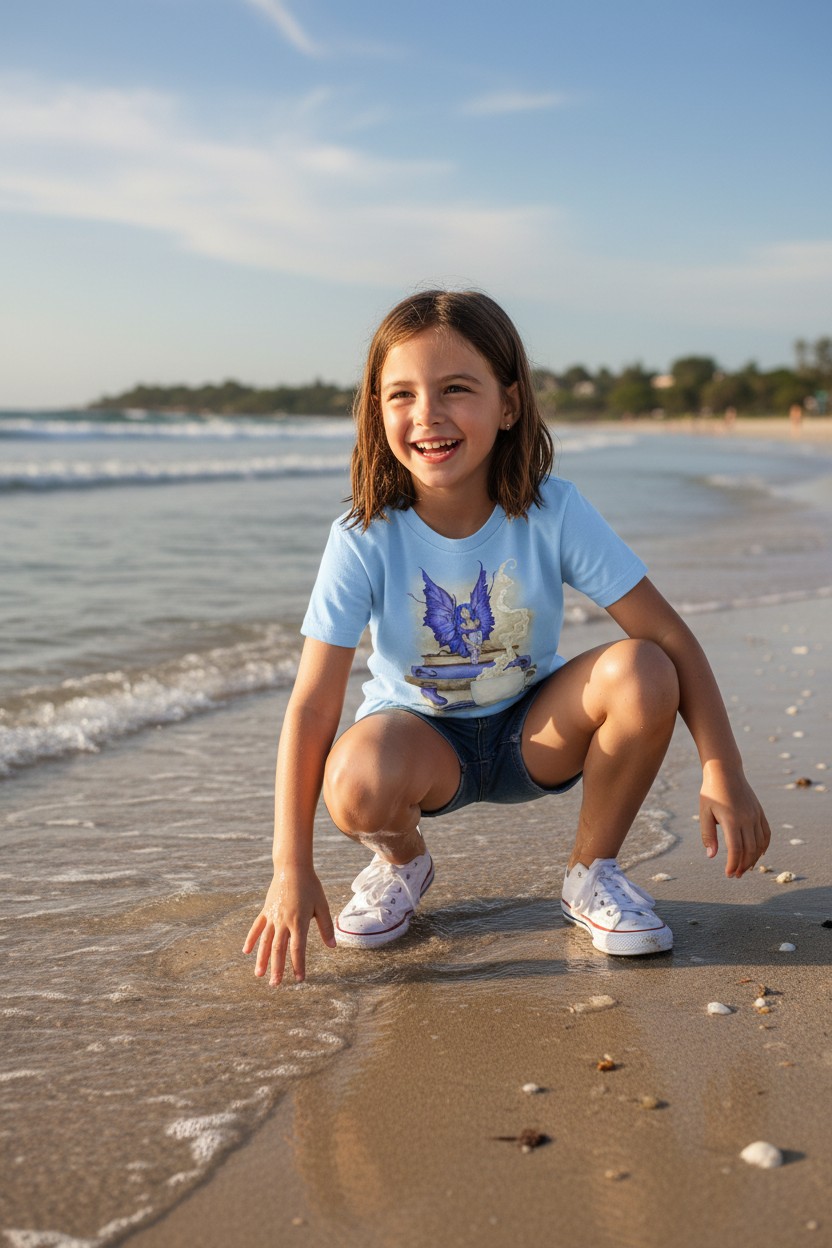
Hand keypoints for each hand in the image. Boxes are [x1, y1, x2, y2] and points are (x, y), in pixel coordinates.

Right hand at [243, 866, 335, 984]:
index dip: (298, 965)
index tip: (299, 979)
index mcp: (299, 921)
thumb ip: (326, 927)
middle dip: (277, 968)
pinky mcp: (265, 911)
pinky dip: (251, 940)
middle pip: (279, 949)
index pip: (298, 949)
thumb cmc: (310, 886)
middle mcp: (283, 921)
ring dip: (262, 959)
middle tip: (276, 985)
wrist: (292, 867)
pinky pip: (257, 928)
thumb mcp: (322, 905)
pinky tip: (247, 952)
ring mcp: (272, 916)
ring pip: (265, 942)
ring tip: (259, 975)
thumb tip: (332, 946)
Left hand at [699, 762, 770, 877]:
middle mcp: (747, 818)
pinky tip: (758, 855)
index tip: (729, 874)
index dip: (733, 864)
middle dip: (743, 865)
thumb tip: (711, 856)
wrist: (725, 771)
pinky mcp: (760, 812)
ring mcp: (755, 815)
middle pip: (749, 849)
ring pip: (760, 844)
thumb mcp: (704, 813)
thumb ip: (707, 835)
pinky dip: (764, 846)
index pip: (736, 849)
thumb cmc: (711, 792)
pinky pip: (766, 833)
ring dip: (754, 859)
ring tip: (745, 868)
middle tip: (735, 875)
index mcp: (731, 819)